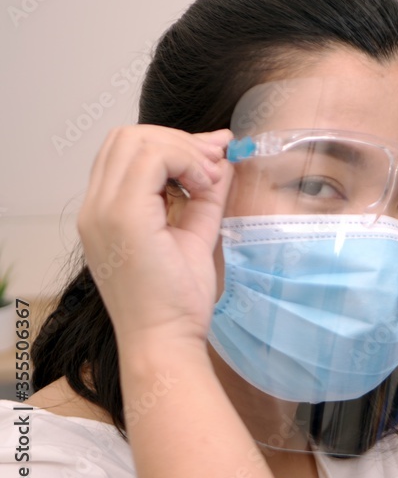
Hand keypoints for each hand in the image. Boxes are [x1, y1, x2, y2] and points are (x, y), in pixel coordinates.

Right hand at [77, 125, 232, 348]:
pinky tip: (204, 186)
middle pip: (128, 137)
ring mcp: (103, 211)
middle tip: (215, 164)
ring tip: (208, 180)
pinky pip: (150, 159)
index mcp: (106, 211)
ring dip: (183, 150)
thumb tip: (221, 157)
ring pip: (136, 140)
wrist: (166, 340)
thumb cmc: (178, 300)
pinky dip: (184, 161)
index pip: (127, 150)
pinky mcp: (122, 217)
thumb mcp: (196, 233)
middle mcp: (95, 207)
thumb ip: (204, 194)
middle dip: (179, 141)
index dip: (174, 144)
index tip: (214, 156)